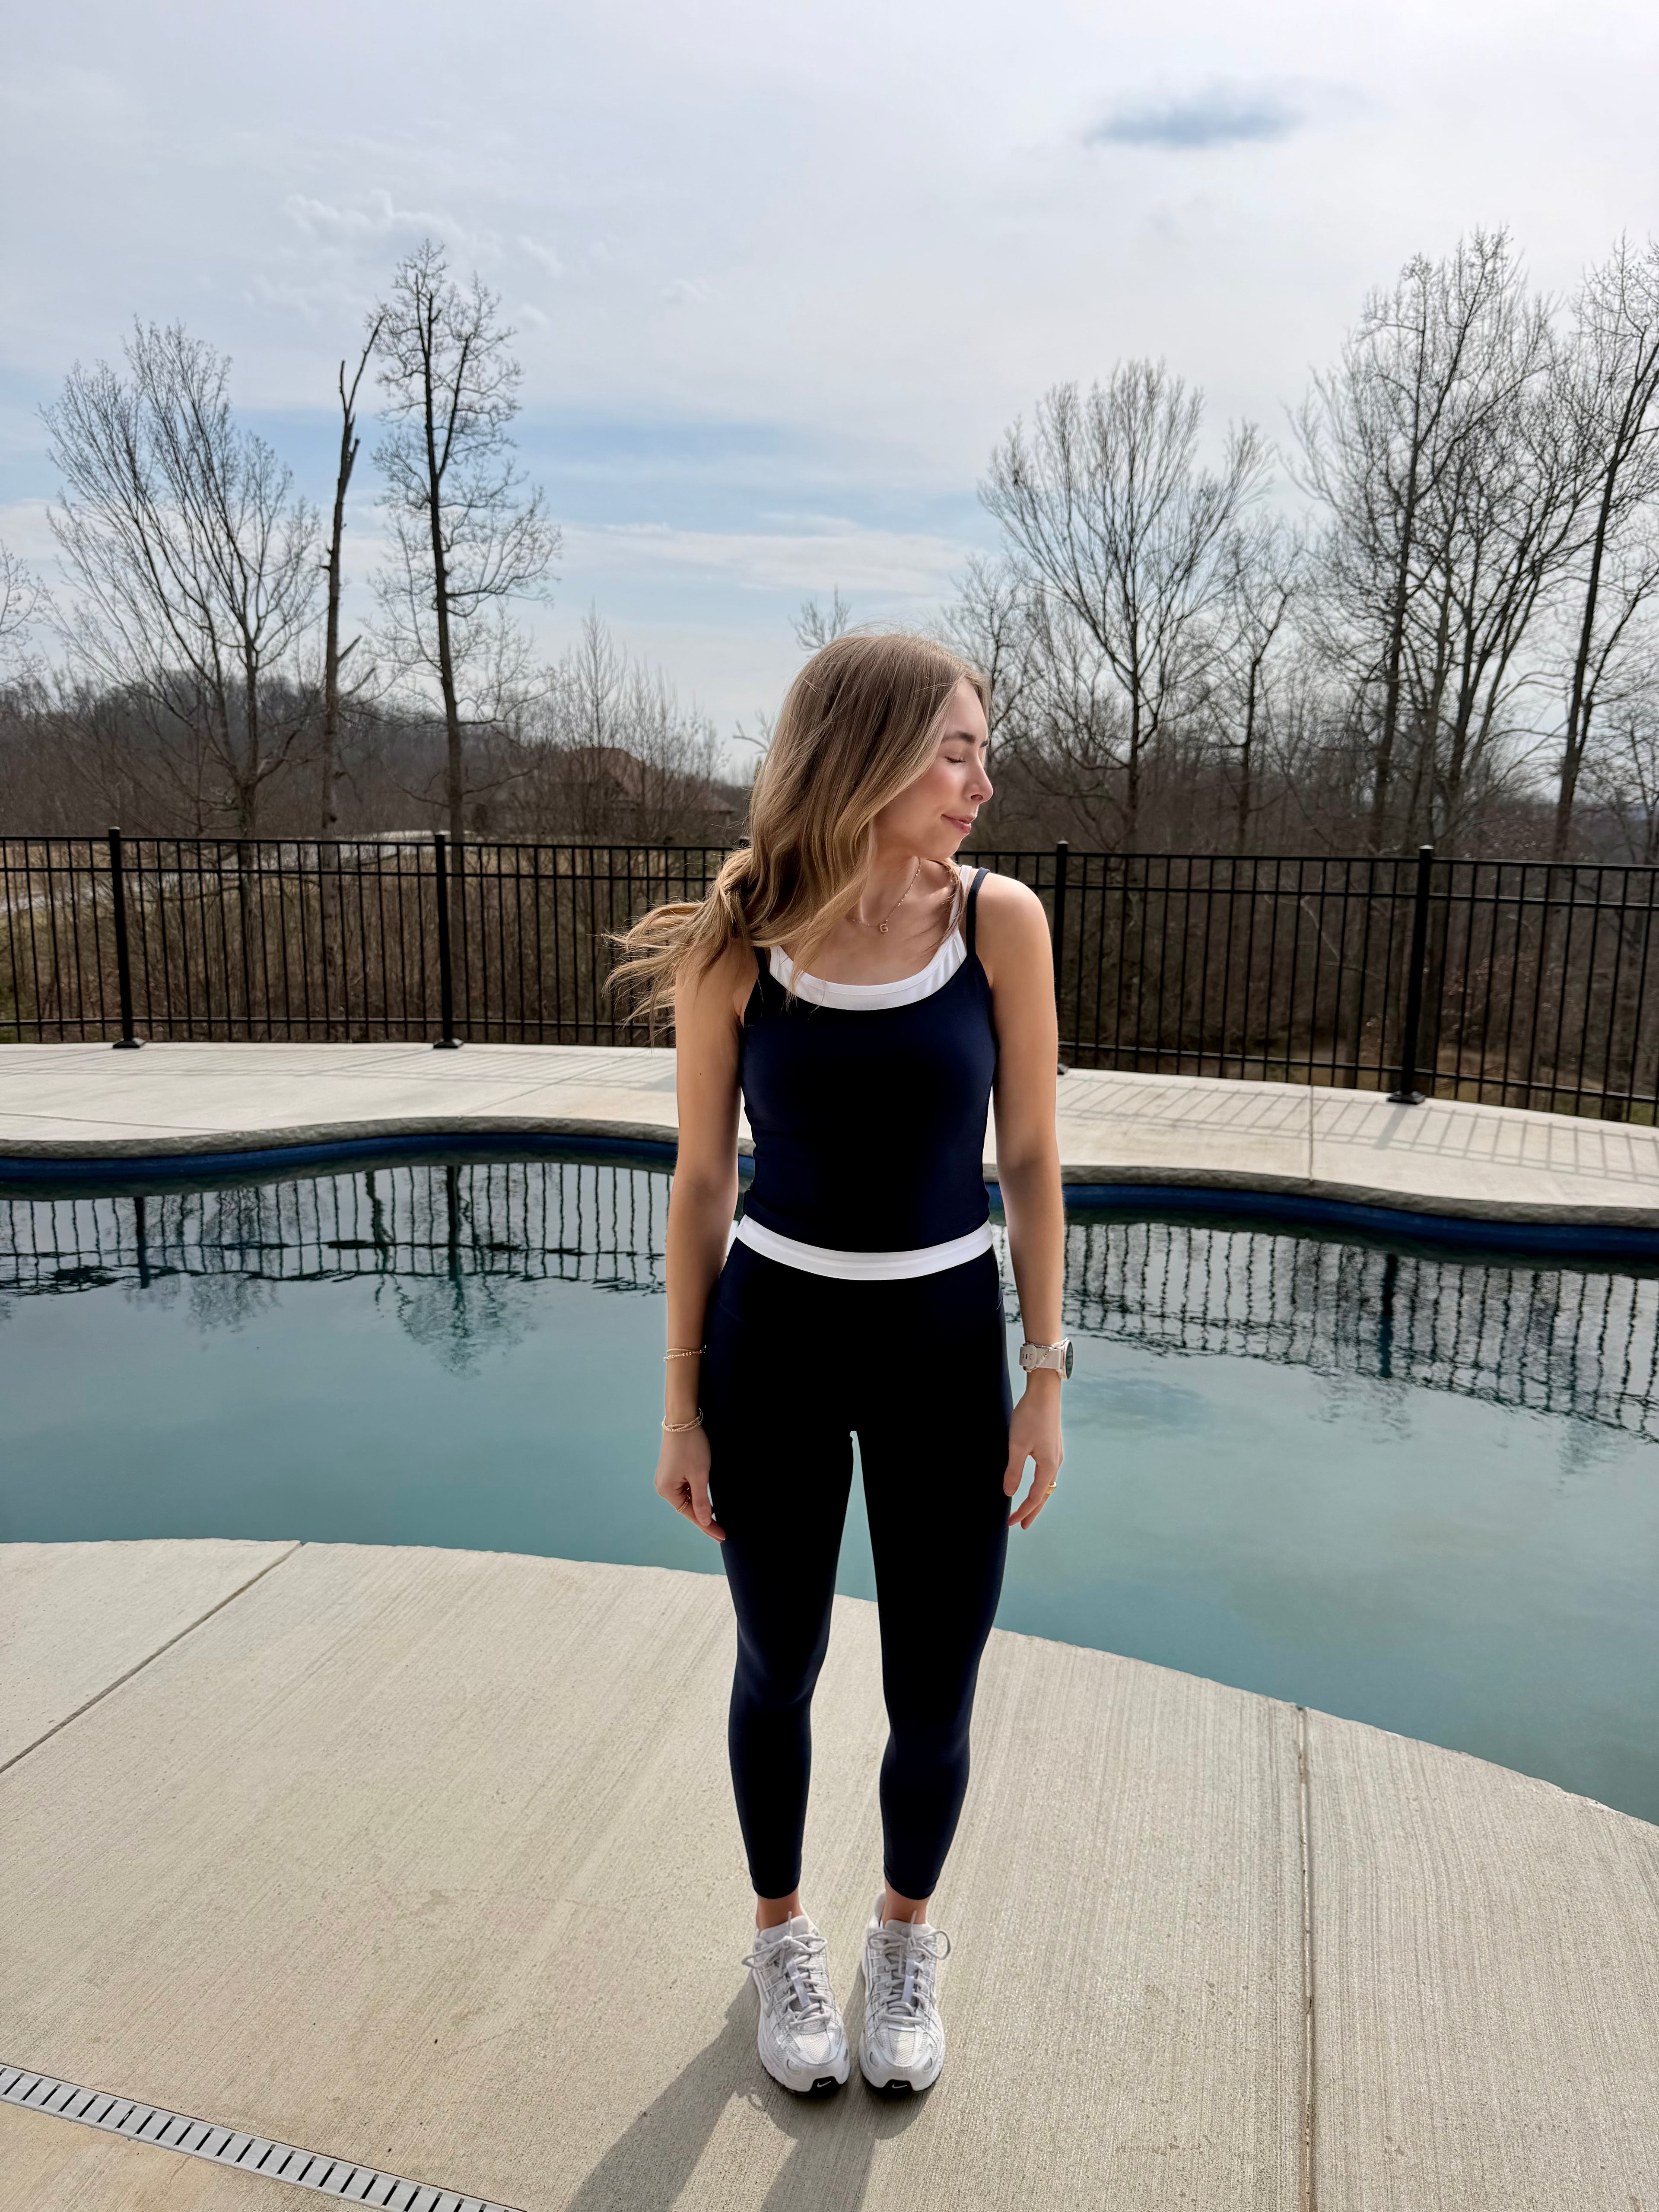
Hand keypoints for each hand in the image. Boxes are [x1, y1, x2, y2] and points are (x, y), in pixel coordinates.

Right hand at [655, 1423, 725, 1541]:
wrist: (683, 1419)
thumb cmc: (691, 1446)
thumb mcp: (700, 1476)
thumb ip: (701, 1501)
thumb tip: (704, 1522)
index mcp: (667, 1490)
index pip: (691, 1515)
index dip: (707, 1526)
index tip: (722, 1536)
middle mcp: (663, 1486)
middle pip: (687, 1508)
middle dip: (704, 1518)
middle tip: (722, 1530)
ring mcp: (667, 1478)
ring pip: (687, 1498)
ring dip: (700, 1506)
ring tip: (717, 1518)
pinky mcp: (672, 1471)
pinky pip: (685, 1488)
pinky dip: (696, 1494)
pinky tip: (706, 1500)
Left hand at [1004, 1377, 1061, 1530]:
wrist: (1045, 1393)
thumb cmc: (1030, 1417)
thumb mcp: (1017, 1446)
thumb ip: (1013, 1471)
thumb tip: (1009, 1493)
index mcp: (1048, 1466)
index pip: (1034, 1497)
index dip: (1022, 1512)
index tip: (1010, 1523)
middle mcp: (1056, 1463)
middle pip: (1044, 1495)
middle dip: (1032, 1511)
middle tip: (1021, 1525)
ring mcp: (1057, 1454)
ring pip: (1047, 1484)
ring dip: (1037, 1498)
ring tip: (1028, 1508)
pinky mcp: (1054, 1447)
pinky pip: (1048, 1473)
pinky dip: (1040, 1485)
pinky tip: (1035, 1483)